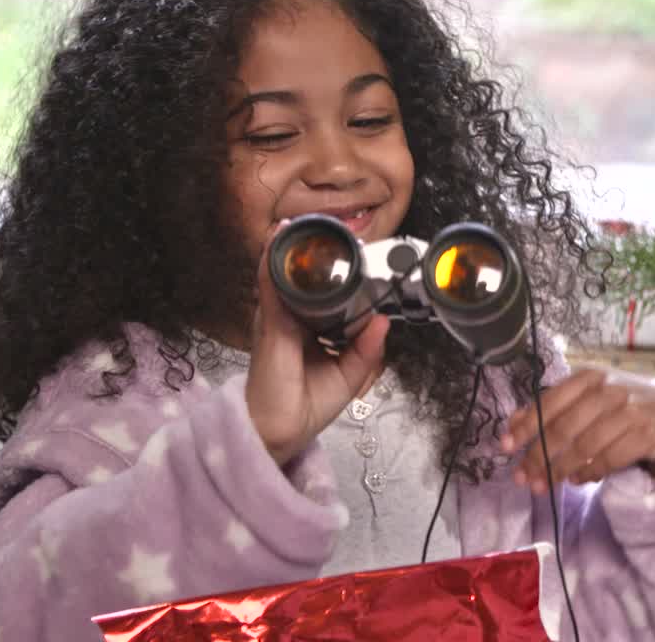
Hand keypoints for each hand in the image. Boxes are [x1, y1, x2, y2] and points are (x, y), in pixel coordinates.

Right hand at [246, 220, 389, 465]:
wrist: (278, 432)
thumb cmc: (306, 406)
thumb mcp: (349, 375)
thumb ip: (366, 348)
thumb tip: (383, 320)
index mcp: (308, 331)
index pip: (322, 296)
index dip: (335, 276)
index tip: (351, 254)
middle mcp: (291, 320)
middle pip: (301, 281)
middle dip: (313, 256)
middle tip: (331, 232)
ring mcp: (277, 319)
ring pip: (282, 276)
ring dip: (290, 249)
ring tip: (299, 223)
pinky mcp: (270, 324)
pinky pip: (270, 286)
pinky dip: (274, 262)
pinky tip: (280, 239)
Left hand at [501, 368, 654, 493]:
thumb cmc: (625, 407)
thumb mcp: (589, 398)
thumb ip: (553, 407)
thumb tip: (512, 423)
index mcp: (589, 376)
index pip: (550, 401)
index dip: (525, 426)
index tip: (505, 447)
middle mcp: (609, 389)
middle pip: (564, 427)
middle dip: (539, 456)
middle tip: (523, 478)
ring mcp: (630, 411)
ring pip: (585, 446)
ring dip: (560, 469)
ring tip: (546, 484)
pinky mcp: (647, 434)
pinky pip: (609, 459)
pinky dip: (590, 472)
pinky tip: (579, 480)